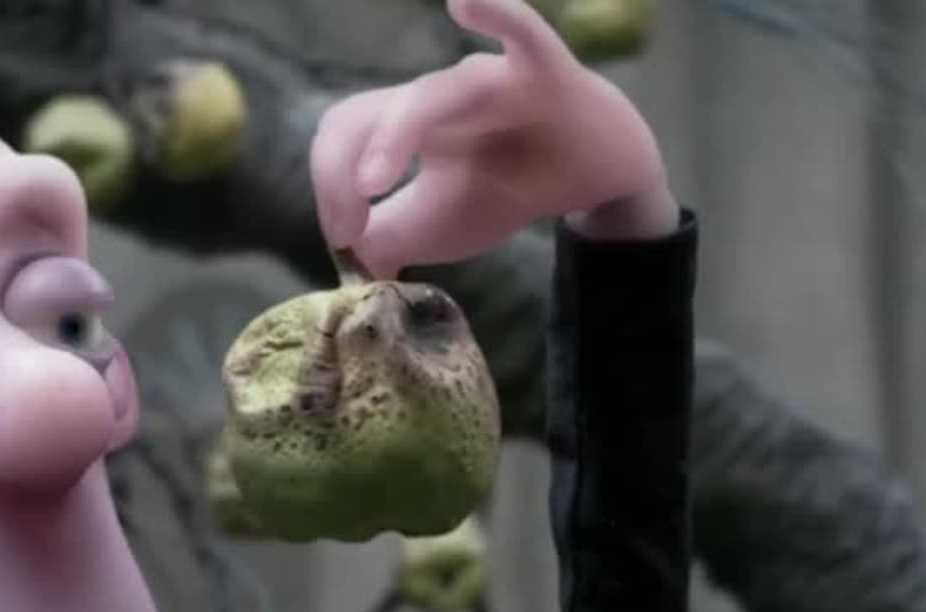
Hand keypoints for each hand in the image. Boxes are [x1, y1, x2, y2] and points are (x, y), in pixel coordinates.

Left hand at [310, 0, 677, 279]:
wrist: (598, 173)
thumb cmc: (508, 188)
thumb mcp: (439, 229)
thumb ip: (389, 244)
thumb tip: (347, 272)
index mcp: (403, 124)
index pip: (343, 138)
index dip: (327, 187)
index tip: (342, 239)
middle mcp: (435, 94)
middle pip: (366, 114)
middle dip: (339, 172)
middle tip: (350, 230)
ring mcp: (488, 79)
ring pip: (430, 94)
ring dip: (393, 135)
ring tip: (371, 183)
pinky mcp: (546, 72)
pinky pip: (524, 33)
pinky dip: (497, 12)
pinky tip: (464, 2)